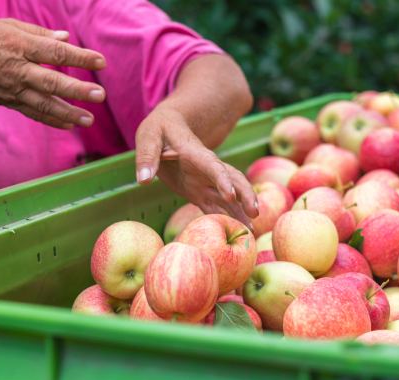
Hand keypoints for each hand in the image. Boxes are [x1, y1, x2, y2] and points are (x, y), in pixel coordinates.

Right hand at [0, 19, 106, 128]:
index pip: (55, 53)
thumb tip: (66, 38)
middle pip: (51, 82)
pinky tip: (69, 125)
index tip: (100, 62)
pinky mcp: (9, 101)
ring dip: (68, 112)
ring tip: (89, 119)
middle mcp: (18, 70)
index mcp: (20, 46)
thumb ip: (40, 34)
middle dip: (77, 90)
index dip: (79, 58)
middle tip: (99, 94)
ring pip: (44, 104)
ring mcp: (13, 89)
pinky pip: (33, 113)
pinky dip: (51, 120)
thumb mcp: (9, 26)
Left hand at [135, 103, 258, 229]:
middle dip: (245, 196)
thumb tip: (144, 180)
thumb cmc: (160, 129)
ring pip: (229, 197)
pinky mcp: (199, 192)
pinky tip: (238, 231)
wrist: (169, 128)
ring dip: (241, 211)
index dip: (224, 181)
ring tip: (252, 230)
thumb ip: (147, 156)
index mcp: (196, 153)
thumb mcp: (149, 135)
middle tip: (254, 214)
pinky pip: (216, 207)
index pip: (214, 166)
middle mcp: (207, 169)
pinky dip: (226, 219)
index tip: (230, 196)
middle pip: (234, 181)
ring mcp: (205, 182)